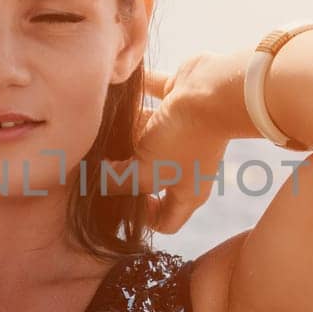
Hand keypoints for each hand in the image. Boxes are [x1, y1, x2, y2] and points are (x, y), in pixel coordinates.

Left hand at [108, 54, 229, 234]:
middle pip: (150, 178)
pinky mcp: (179, 102)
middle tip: (97, 163)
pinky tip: (114, 91)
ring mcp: (183, 133)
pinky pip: (151, 99)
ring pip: (146, 138)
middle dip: (125, 171)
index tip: (118, 201)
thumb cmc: (184, 138)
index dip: (142, 219)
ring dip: (125, 132)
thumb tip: (97, 179)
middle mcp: (186, 166)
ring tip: (98, 129)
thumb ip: (120, 182)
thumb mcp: (147, 172)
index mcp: (187, 192)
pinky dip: (136, 96)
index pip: (166, 221)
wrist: (215, 89)